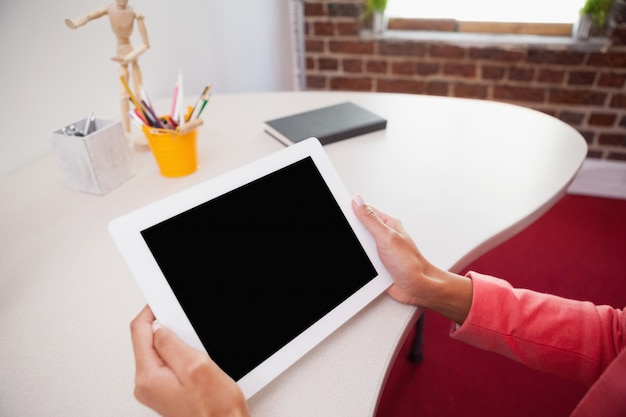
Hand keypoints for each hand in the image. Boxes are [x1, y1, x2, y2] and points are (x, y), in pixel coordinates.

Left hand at [130, 306, 250, 416]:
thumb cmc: (214, 409)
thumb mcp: (196, 366)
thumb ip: (171, 344)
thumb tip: (158, 328)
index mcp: (148, 376)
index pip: (138, 331)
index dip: (151, 312)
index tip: (162, 303)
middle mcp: (146, 384)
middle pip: (150, 341)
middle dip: (172, 333)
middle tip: (193, 340)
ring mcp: (155, 389)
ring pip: (162, 353)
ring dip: (181, 348)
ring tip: (200, 361)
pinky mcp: (166, 391)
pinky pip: (170, 365)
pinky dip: (184, 360)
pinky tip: (199, 370)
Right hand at [352, 194, 472, 323]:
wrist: (418, 288)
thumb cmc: (411, 263)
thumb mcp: (387, 237)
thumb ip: (371, 219)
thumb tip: (358, 201)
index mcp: (387, 223)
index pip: (364, 210)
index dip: (351, 210)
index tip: (339, 211)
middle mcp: (383, 235)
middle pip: (359, 229)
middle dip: (354, 236)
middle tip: (360, 244)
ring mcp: (379, 249)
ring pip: (359, 246)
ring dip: (359, 252)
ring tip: (367, 258)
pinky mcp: (377, 263)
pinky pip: (362, 260)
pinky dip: (362, 264)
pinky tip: (366, 268)